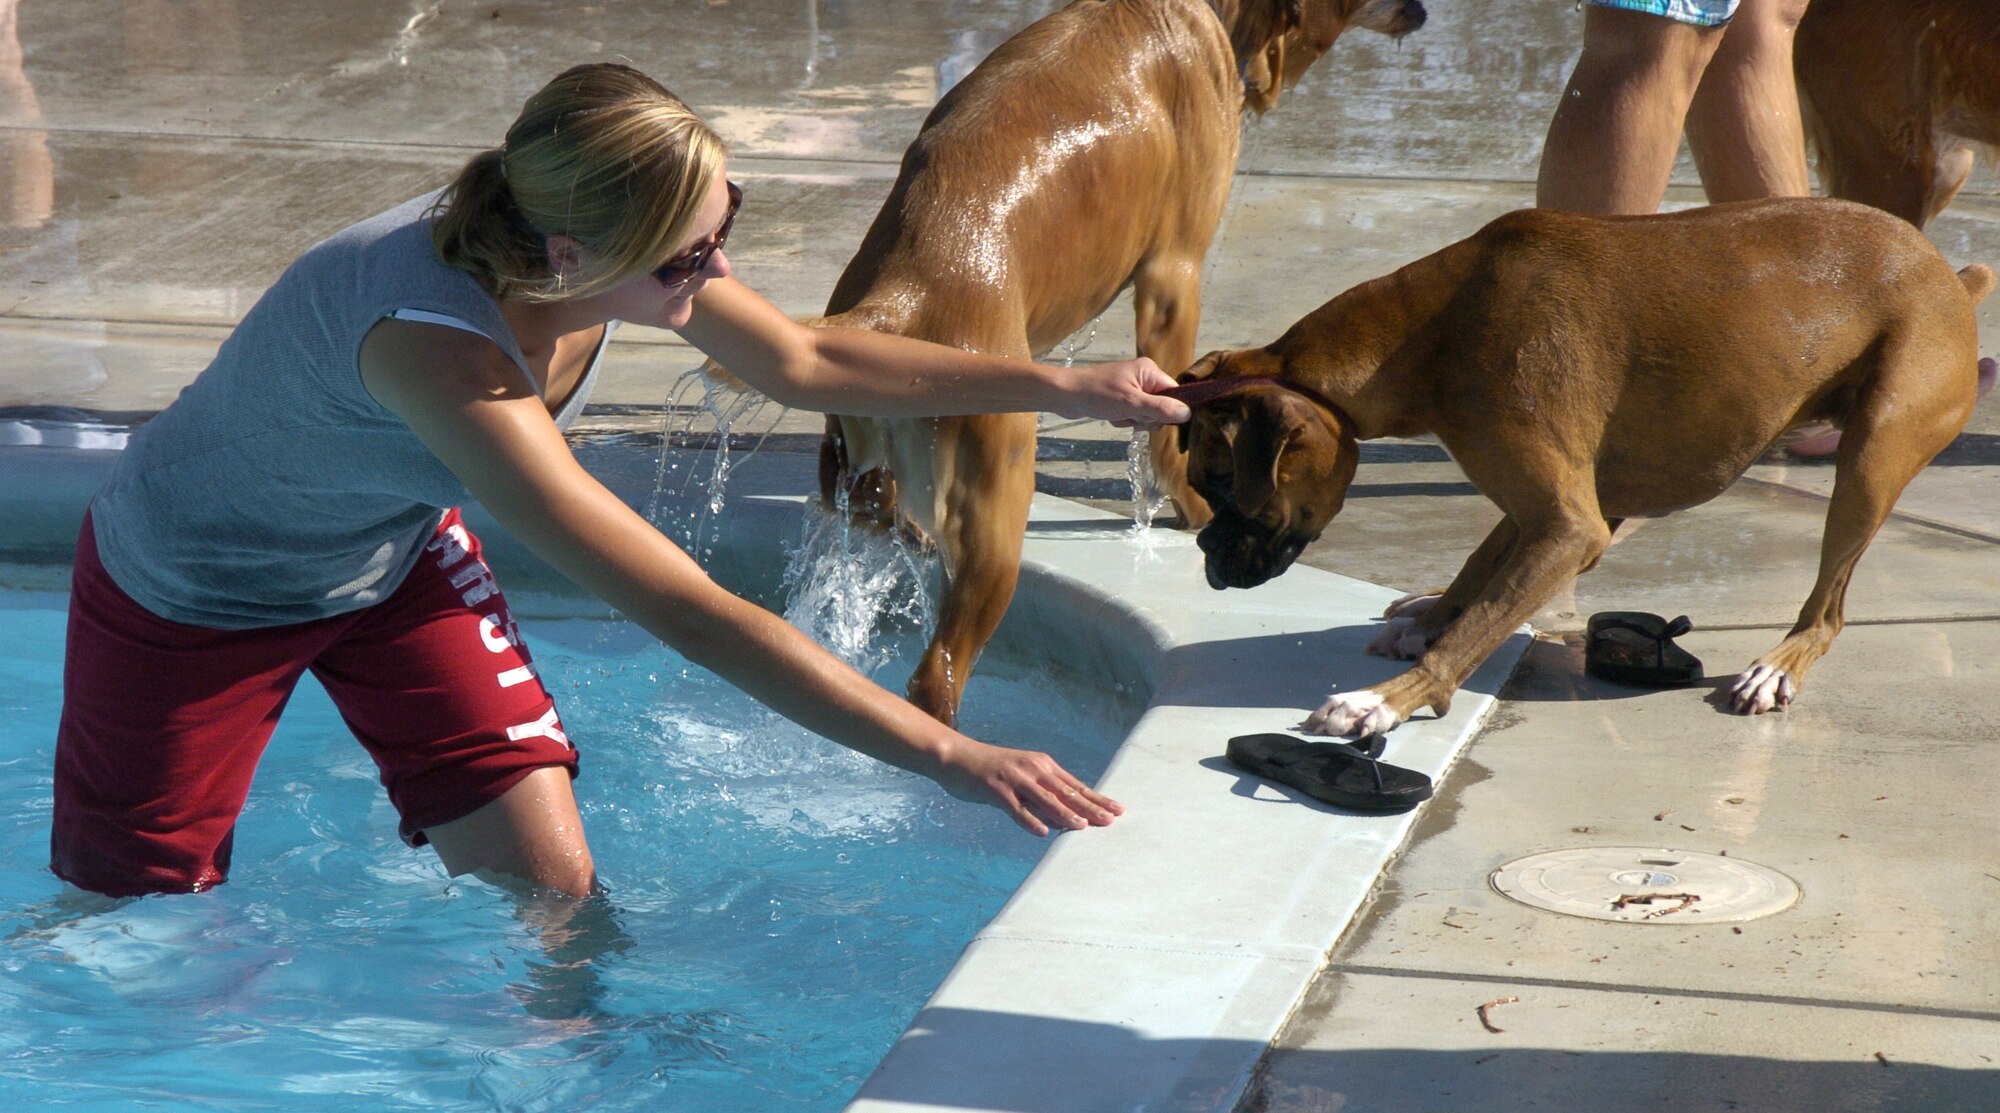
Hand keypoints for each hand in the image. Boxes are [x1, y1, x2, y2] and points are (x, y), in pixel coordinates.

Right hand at [935, 737, 1123, 835]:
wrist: (956, 756)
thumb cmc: (991, 770)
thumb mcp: (1022, 776)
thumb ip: (1041, 792)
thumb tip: (1063, 814)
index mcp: (1042, 765)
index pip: (1075, 786)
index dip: (1096, 799)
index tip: (1117, 810)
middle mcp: (1033, 769)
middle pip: (1066, 792)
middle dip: (1090, 807)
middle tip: (1111, 820)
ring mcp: (1014, 778)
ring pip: (1044, 799)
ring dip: (1064, 814)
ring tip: (1082, 827)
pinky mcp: (995, 789)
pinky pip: (1015, 807)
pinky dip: (1029, 820)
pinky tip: (1041, 832)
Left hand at [1048, 357, 1190, 428]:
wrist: (1064, 395)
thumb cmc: (1096, 394)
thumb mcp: (1131, 403)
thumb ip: (1160, 409)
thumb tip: (1187, 413)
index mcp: (1149, 371)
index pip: (1174, 393)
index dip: (1166, 409)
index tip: (1150, 416)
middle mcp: (1143, 376)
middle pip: (1162, 406)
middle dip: (1145, 416)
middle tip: (1128, 414)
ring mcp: (1132, 387)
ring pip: (1147, 413)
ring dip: (1133, 420)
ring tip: (1116, 414)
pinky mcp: (1122, 397)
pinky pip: (1133, 414)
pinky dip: (1124, 419)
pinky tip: (1111, 416)